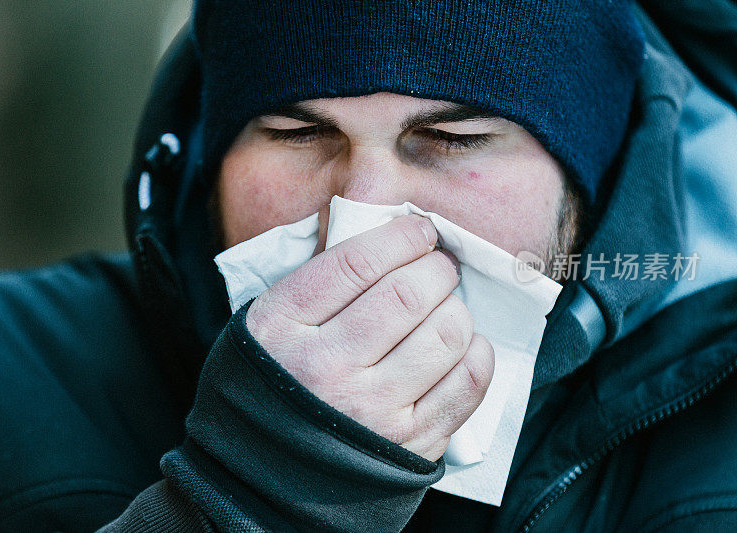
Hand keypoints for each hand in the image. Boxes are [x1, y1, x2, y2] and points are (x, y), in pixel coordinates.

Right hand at [246, 214, 493, 460]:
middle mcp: (326, 369)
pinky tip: (461, 346)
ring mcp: (371, 410)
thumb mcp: (267, 327)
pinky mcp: (410, 443)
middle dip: (436, 267)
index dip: (401, 236)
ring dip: (456, 308)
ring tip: (444, 309)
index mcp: (282, 328)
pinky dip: (477, 353)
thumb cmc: (268, 387)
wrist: (263, 478)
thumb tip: (389, 241)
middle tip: (438, 267)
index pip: (356, 263)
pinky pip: (468, 383)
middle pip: (408, 293)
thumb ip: (316, 284)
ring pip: (445, 333)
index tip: (420, 230)